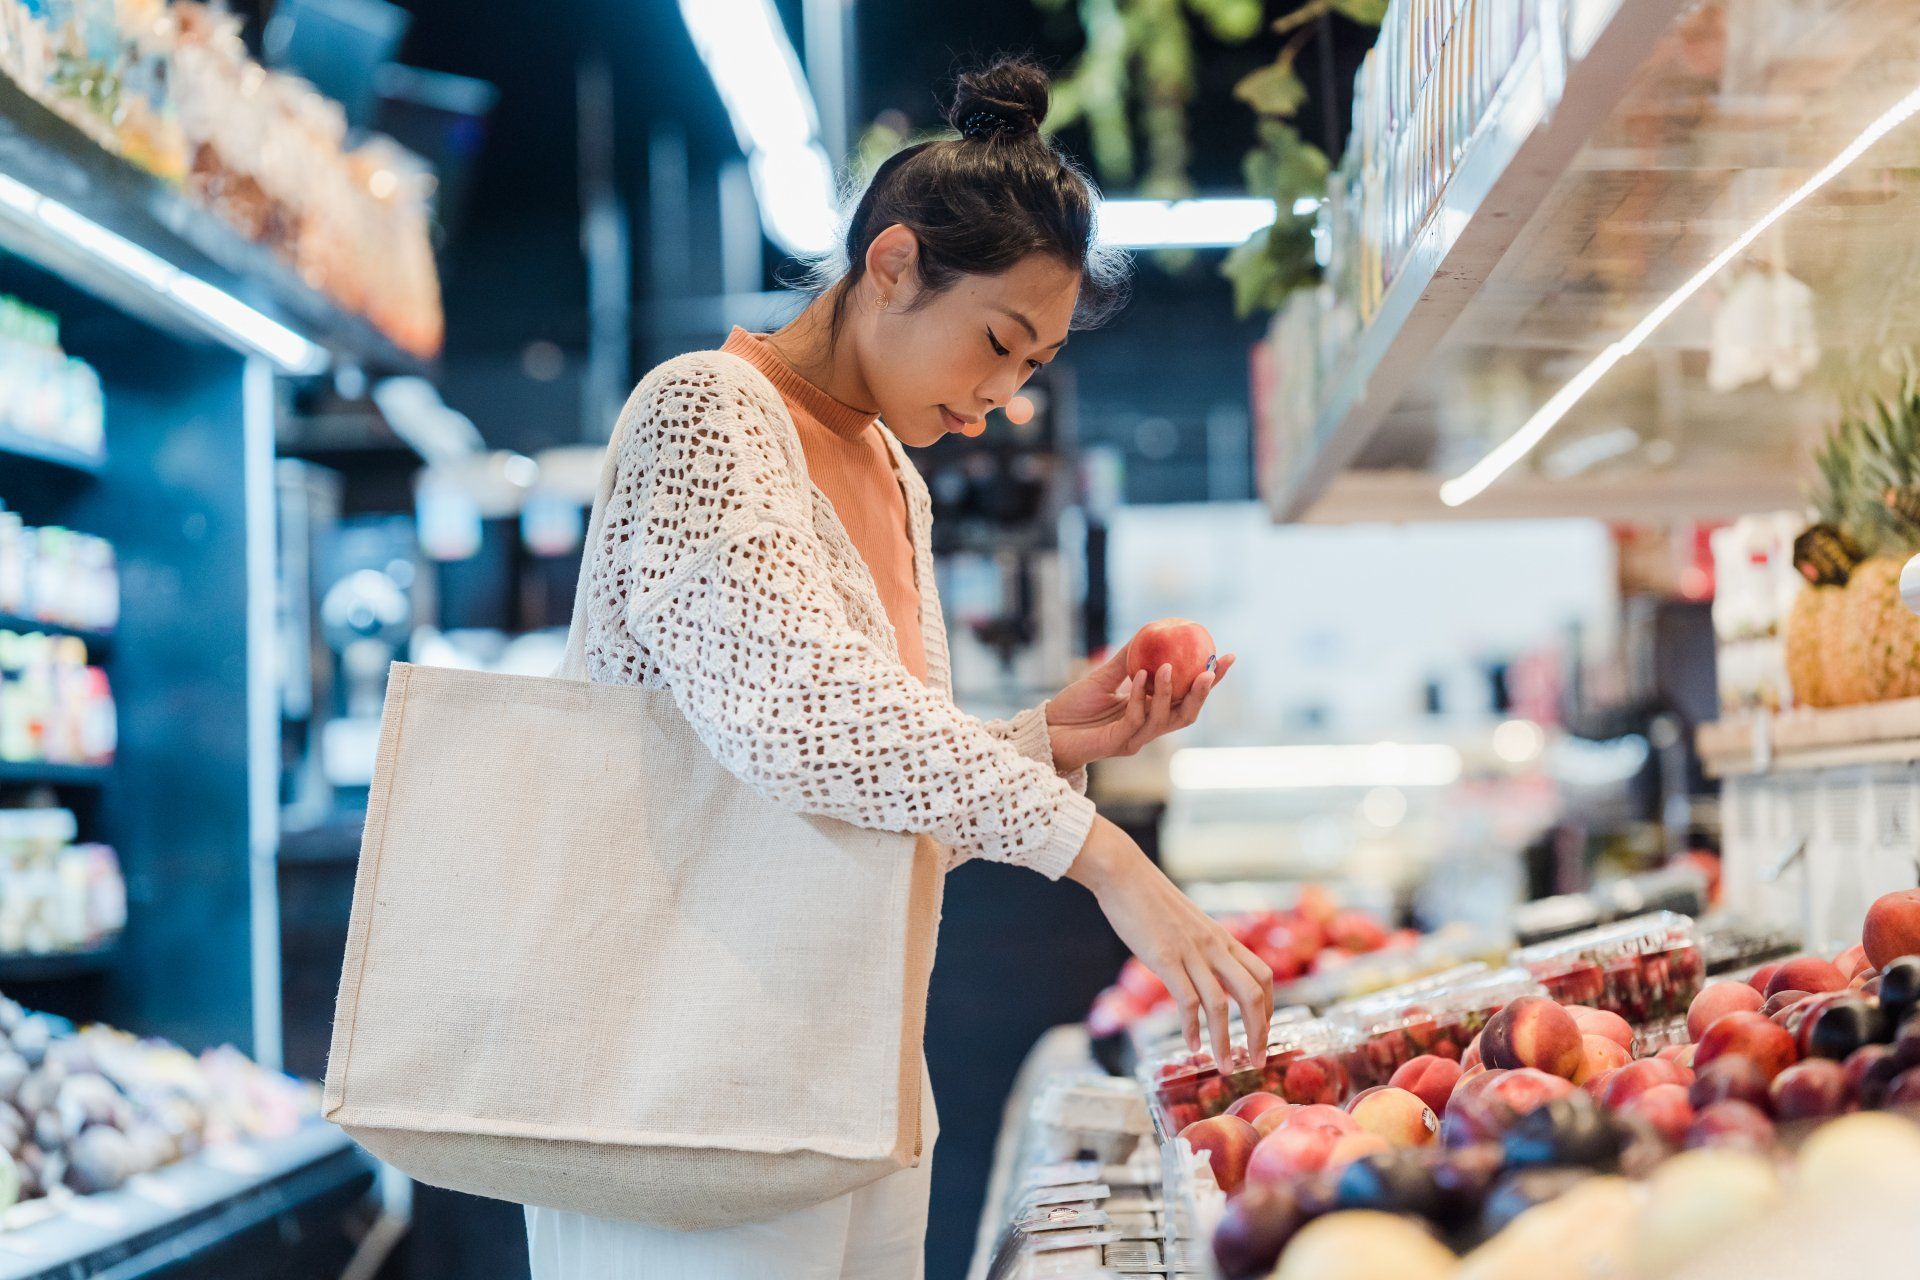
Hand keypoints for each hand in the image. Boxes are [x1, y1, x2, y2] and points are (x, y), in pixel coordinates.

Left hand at [1045, 650, 1235, 774]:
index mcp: (1150, 711)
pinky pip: (1136, 719)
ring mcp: (1136, 738)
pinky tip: (1139, 677)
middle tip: (1211, 669)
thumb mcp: (1103, 676)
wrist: (1048, 729)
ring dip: (1169, 691)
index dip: (1210, 680)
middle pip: (1187, 713)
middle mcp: (1149, 727)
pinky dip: (1140, 697)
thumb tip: (1149, 630)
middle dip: (1203, 692)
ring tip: (1168, 666)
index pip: (1187, 695)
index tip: (1226, 656)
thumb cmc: (1075, 706)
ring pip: (1165, 718)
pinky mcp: (1119, 743)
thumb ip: (1127, 659)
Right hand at [1067, 815, 1272, 1065]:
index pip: (1263, 975)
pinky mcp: (1164, 958)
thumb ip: (1201, 946)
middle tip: (1257, 1061)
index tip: (1264, 1032)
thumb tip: (1203, 971)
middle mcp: (1213, 946)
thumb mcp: (1188, 922)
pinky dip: (1192, 1028)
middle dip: (1260, 1032)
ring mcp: (1190, 952)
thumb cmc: (1150, 898)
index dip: (1270, 1008)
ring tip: (1224, 1065)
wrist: (1123, 873)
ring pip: (1221, 1005)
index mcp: (1222, 937)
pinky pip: (1186, 1001)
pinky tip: (1191, 1044)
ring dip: (1226, 1041)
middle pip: (1253, 994)